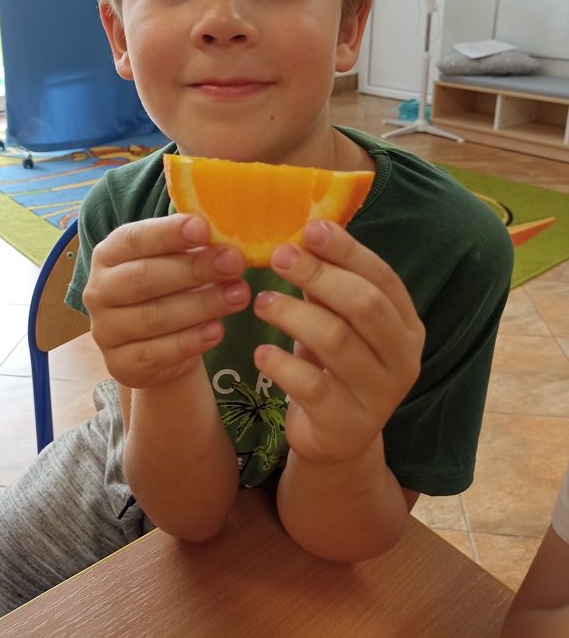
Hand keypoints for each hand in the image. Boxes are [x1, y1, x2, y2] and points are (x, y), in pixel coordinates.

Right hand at [83, 214, 249, 387]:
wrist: (161, 347)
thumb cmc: (171, 290)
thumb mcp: (178, 262)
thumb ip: (193, 248)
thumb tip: (225, 238)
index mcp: (109, 254)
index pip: (134, 239)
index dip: (168, 233)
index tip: (204, 228)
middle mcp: (99, 290)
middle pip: (144, 278)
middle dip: (193, 269)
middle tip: (233, 262)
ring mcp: (106, 331)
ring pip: (153, 317)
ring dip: (201, 304)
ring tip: (238, 295)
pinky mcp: (121, 364)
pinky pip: (156, 353)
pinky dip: (190, 341)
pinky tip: (217, 330)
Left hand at [253, 219, 424, 466]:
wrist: (336, 440)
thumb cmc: (335, 367)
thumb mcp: (339, 324)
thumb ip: (329, 287)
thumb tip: (301, 235)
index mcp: (406, 326)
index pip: (383, 277)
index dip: (347, 250)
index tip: (310, 228)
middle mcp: (403, 359)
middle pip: (363, 304)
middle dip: (319, 274)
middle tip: (278, 256)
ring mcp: (380, 396)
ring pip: (336, 340)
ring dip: (292, 313)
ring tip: (261, 302)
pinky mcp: (349, 426)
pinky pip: (312, 386)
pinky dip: (282, 363)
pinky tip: (261, 352)